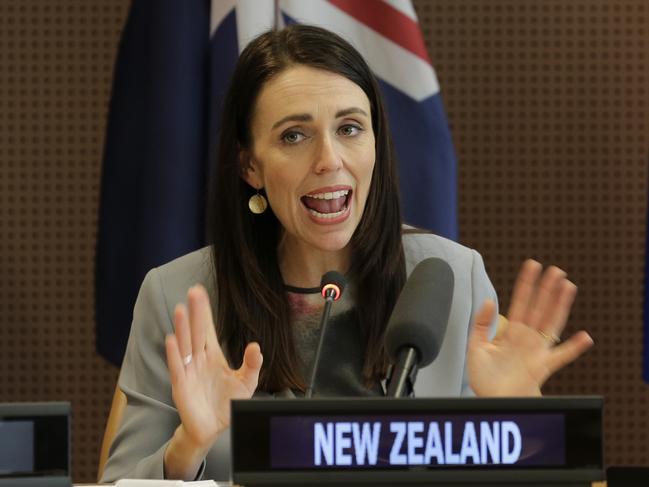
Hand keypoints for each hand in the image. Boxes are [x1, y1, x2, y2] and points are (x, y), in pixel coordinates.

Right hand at [164, 285, 261, 457]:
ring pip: (184, 345)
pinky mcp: (181, 386)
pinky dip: (174, 354)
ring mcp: (188, 371)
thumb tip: (255, 346)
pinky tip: (172, 341)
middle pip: (196, 332)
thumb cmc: (227, 403)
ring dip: (182, 328)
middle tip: (194, 291)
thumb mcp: (246, 383)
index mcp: (213, 356)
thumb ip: (252, 365)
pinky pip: (177, 368)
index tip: (200, 291)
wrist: (213, 429)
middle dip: (195, 312)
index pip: (207, 329)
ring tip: (181, 310)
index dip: (204, 312)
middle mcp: (198, 359)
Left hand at [468, 260, 593, 396]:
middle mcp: (526, 338)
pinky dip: (574, 348)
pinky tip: (585, 337)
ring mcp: (536, 351)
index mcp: (511, 332)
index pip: (520, 302)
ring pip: (551, 322)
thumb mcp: (476, 346)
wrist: (493, 400)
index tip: (532, 266)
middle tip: (555, 270)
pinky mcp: (542, 366)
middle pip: (540, 308)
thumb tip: (489, 301)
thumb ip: (482, 324)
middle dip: (547, 289)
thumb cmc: (485, 378)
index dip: (526, 284)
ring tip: (568, 287)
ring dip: (560, 305)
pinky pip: (561, 356)